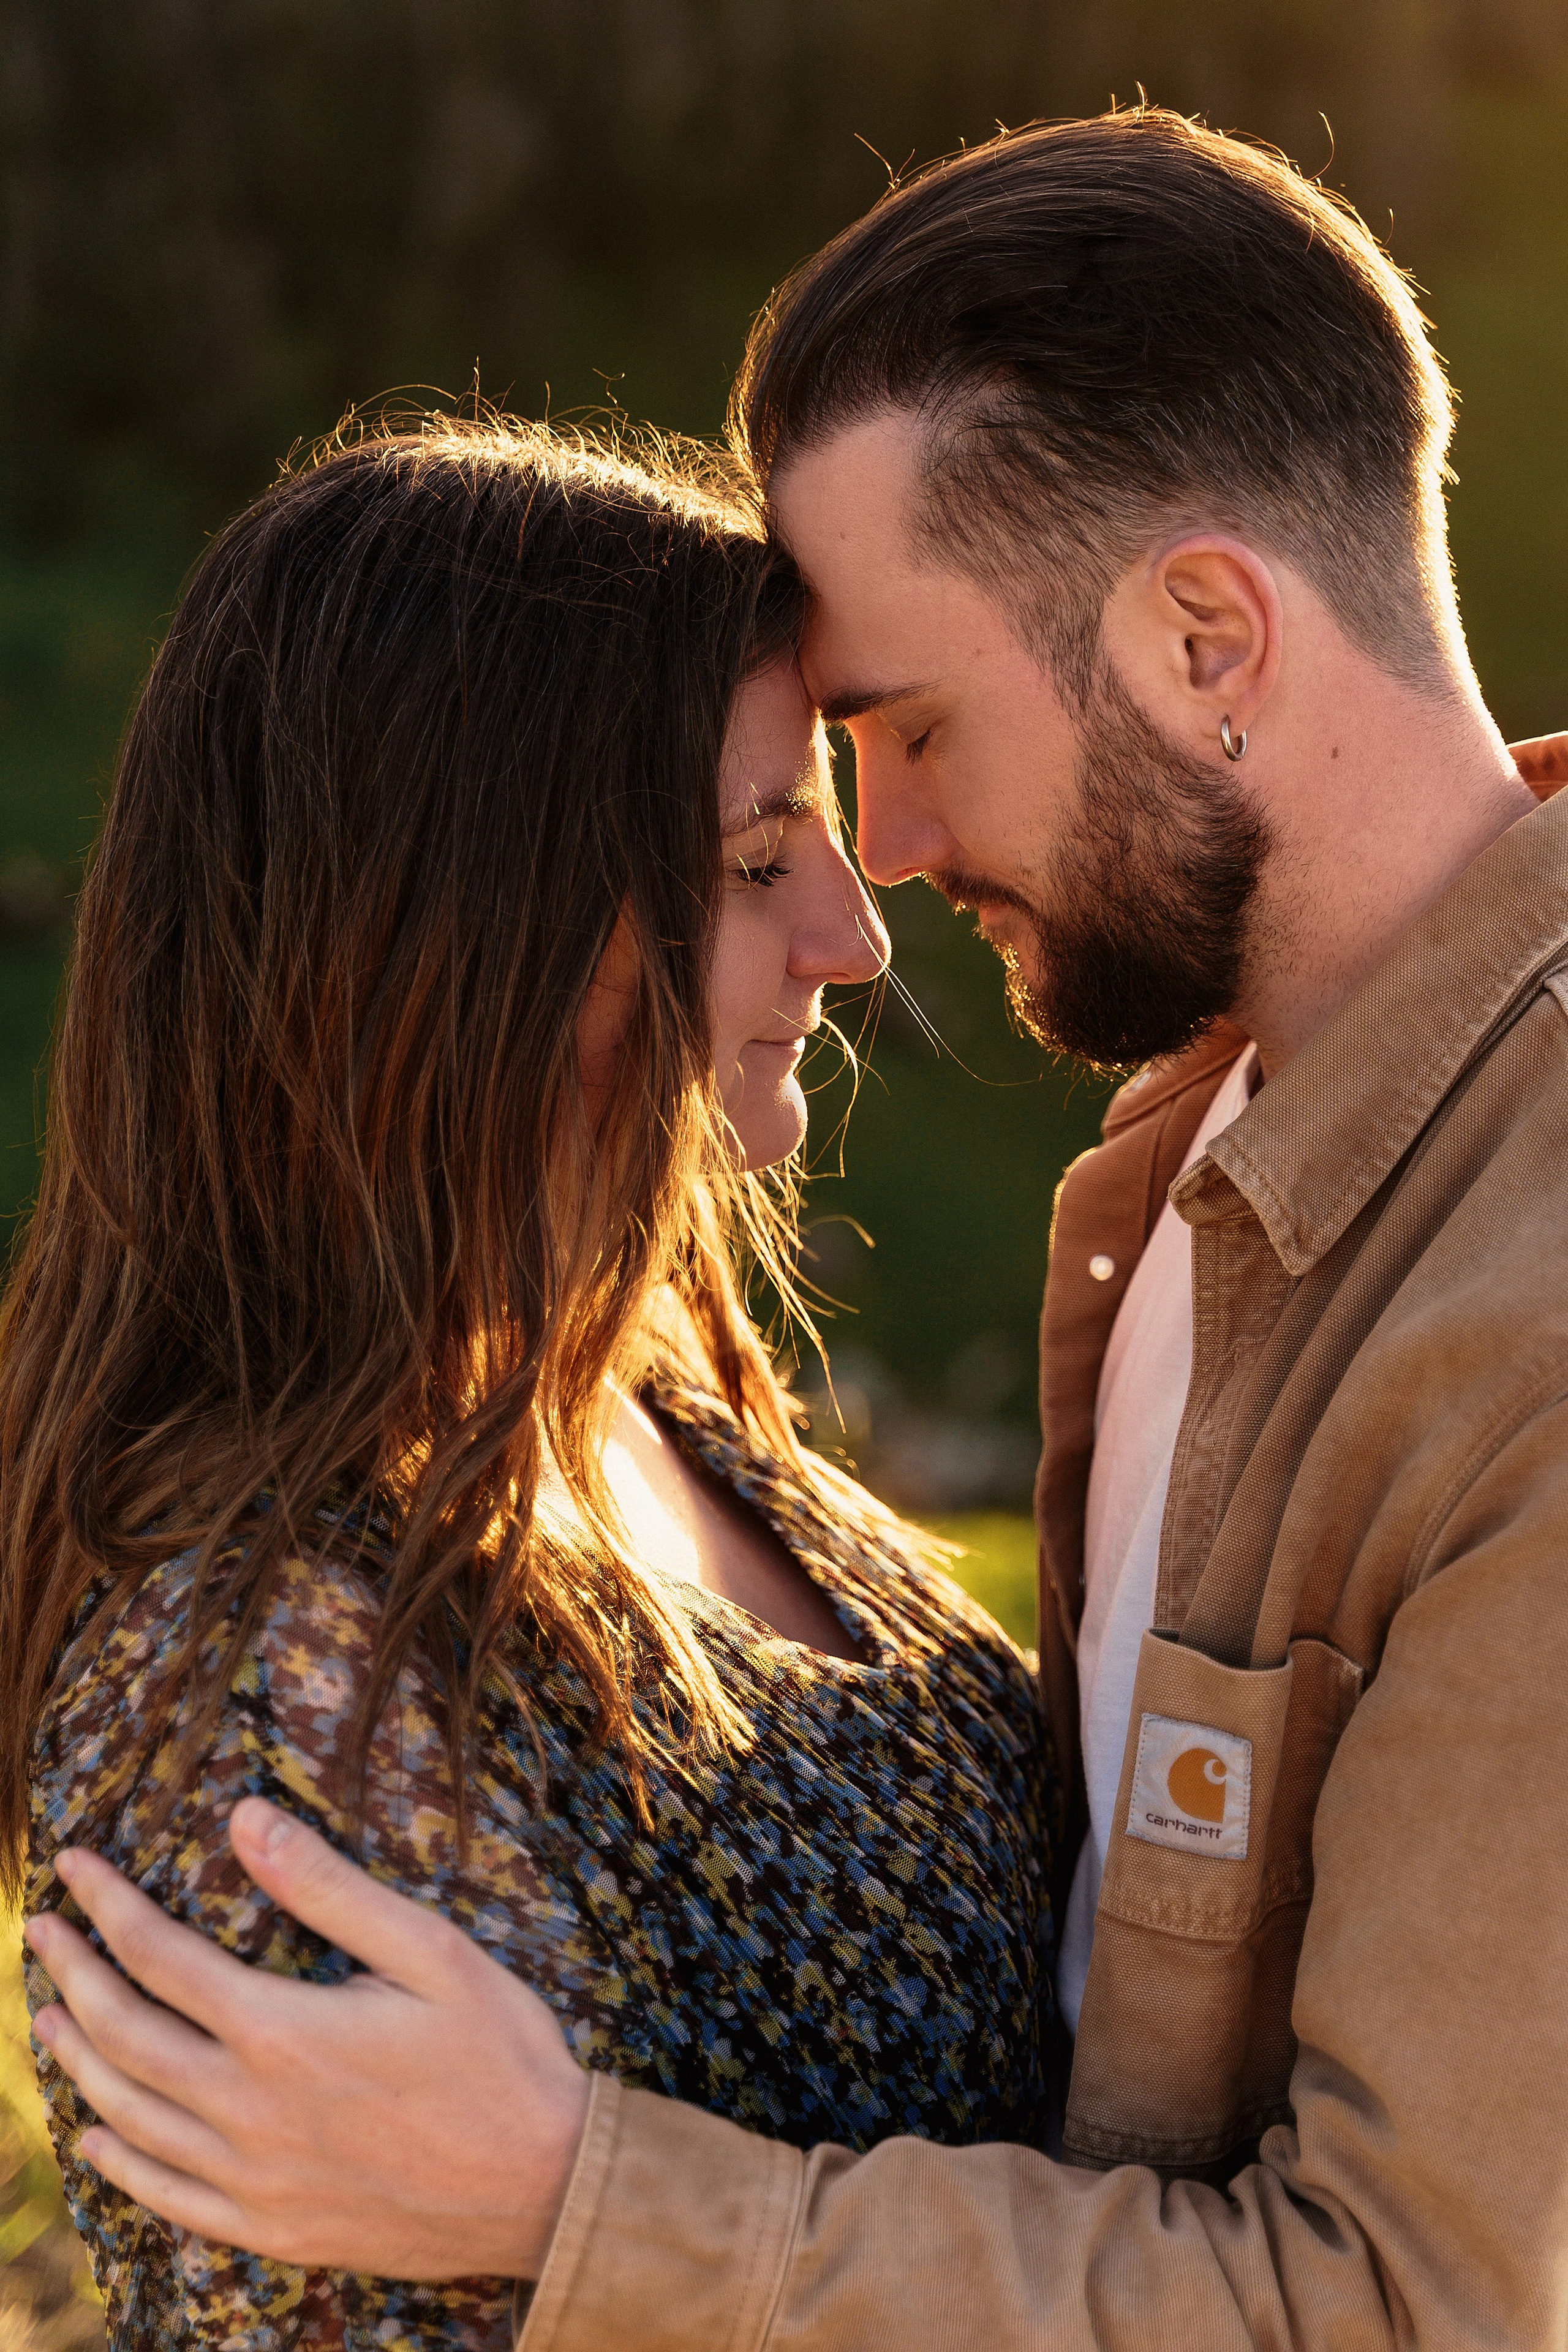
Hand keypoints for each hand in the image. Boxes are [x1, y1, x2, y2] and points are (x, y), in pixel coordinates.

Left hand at [23, 1797, 589, 2279]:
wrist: (544, 2187)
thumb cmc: (498, 2053)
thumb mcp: (428, 1949)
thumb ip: (327, 1887)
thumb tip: (245, 1818)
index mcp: (281, 2033)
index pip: (159, 1954)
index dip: (107, 1905)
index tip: (74, 1866)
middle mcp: (248, 2112)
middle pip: (124, 2034)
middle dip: (72, 1974)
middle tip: (40, 1931)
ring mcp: (253, 2181)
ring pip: (129, 2116)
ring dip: (79, 2059)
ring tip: (49, 2016)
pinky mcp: (271, 2228)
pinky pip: (165, 2197)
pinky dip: (117, 2162)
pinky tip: (95, 2137)